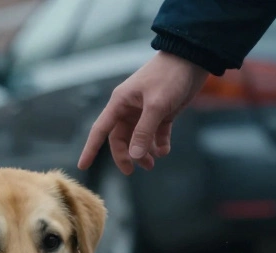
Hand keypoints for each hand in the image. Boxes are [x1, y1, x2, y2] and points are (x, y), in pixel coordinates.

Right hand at [78, 51, 209, 173]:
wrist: (192, 58)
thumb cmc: (169, 76)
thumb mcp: (156, 105)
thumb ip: (144, 132)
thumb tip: (134, 156)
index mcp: (120, 103)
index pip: (100, 130)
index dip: (91, 149)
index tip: (83, 166)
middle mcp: (130, 108)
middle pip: (120, 138)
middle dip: (126, 155)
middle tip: (133, 171)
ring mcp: (146, 111)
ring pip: (139, 138)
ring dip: (144, 152)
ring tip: (152, 164)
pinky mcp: (163, 112)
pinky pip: (156, 133)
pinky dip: (159, 144)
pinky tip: (164, 151)